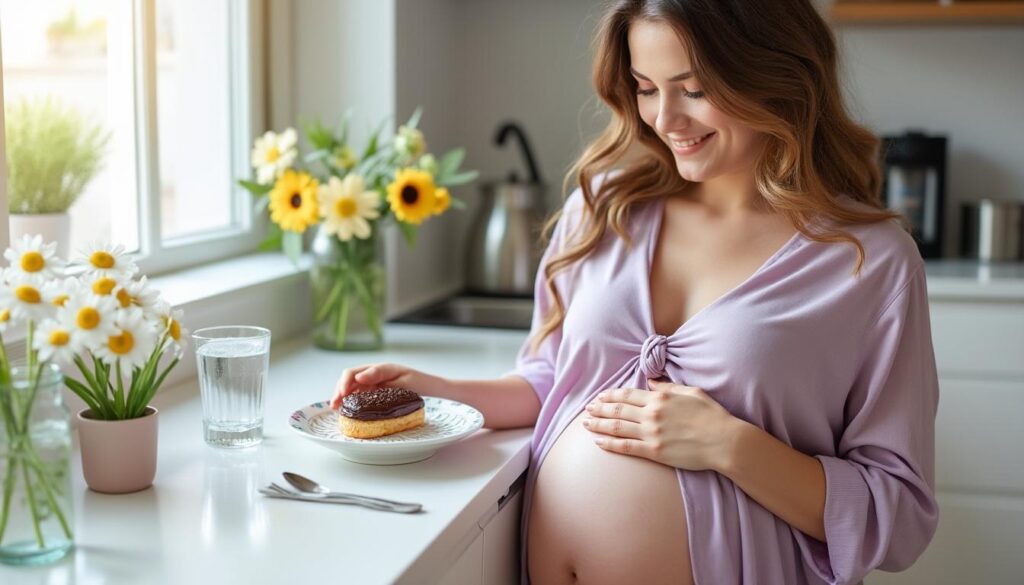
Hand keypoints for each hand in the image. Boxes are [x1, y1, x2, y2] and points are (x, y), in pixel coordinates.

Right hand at [329, 363, 435, 409]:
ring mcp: (372, 386)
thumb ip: (380, 375)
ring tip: (337, 410)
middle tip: (334, 406)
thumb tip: (359, 376)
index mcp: (377, 369)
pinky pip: (359, 399)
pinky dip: (352, 405)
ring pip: (351, 391)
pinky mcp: (374, 396)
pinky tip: (347, 413)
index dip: (344, 384)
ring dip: (342, 399)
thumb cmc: (418, 382)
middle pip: (347, 382)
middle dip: (338, 393)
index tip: (341, 395)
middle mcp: (371, 376)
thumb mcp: (401, 377)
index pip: (353, 373)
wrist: (431, 389)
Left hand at [582, 378, 738, 470]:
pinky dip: (610, 444)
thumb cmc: (712, 416)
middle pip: (618, 410)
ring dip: (599, 425)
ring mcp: (652, 433)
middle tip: (587, 408)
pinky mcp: (655, 452)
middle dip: (599, 408)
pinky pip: (626, 447)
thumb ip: (668, 387)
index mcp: (660, 398)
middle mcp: (652, 414)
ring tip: (586, 423)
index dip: (611, 395)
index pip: (628, 395)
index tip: (600, 396)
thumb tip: (651, 383)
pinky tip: (598, 442)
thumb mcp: (691, 392)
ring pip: (617, 427)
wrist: (724, 441)